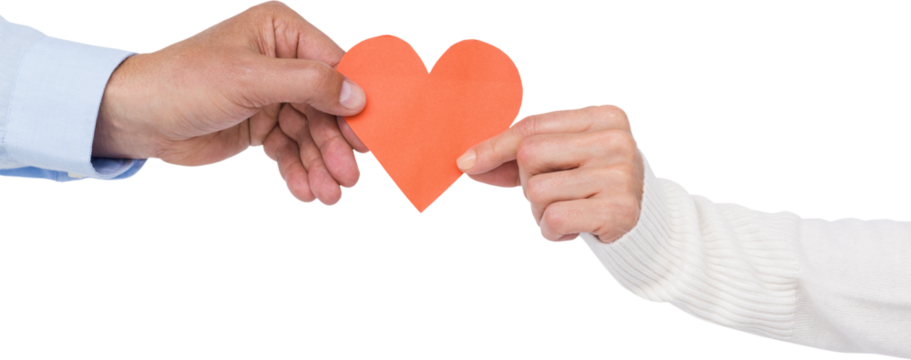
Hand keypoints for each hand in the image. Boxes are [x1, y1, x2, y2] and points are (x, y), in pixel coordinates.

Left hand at [92, 0, 368, 205]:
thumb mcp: (249, 79)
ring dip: (320, 165)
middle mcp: (282, 60)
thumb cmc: (184, 82)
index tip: (372, 136)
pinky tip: (306, 191)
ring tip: (328, 195)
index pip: (334, 66)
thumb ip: (308, 84)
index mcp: (281, 32)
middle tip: (349, 178)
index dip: (355, 102)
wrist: (135, 117)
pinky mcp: (261, 124)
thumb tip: (359, 95)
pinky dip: (299, 170)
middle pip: (326, 106)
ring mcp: (272, 94)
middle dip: (335, 145)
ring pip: (310, 133)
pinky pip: (290, 148)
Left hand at [456, 104, 642, 242]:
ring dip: (540, 212)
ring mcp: (622, 174)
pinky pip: (555, 218)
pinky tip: (574, 228)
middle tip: (554, 194)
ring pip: (538, 191)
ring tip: (567, 211)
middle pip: (530, 155)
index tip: (465, 163)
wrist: (642, 219)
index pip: (532, 127)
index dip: (494, 147)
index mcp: (603, 116)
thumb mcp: (558, 160)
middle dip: (528, 182)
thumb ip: (513, 157)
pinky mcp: (621, 209)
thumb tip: (466, 163)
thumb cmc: (589, 183)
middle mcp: (616, 140)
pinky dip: (552, 231)